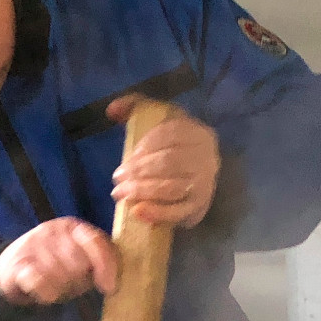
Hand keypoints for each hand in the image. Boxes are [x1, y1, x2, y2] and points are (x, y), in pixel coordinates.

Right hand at [0, 217, 117, 304]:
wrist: (13, 270)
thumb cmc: (58, 268)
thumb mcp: (83, 264)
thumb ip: (101, 263)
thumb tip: (114, 282)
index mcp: (75, 228)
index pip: (96, 241)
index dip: (106, 266)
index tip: (108, 288)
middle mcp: (53, 230)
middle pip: (79, 261)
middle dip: (79, 280)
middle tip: (72, 285)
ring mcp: (33, 243)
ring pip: (60, 274)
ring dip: (61, 288)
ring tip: (56, 286)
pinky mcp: (16, 262)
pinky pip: (38, 281)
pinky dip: (45, 292)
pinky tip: (45, 294)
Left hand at [107, 97, 218, 226]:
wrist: (188, 176)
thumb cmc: (167, 146)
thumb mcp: (155, 118)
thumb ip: (133, 107)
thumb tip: (112, 110)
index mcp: (198, 133)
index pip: (171, 134)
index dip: (145, 146)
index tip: (126, 158)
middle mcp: (207, 158)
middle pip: (170, 162)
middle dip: (139, 171)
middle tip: (117, 179)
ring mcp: (205, 185)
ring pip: (173, 187)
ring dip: (143, 191)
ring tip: (122, 194)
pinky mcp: (199, 207)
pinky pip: (179, 211)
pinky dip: (158, 213)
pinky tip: (138, 212)